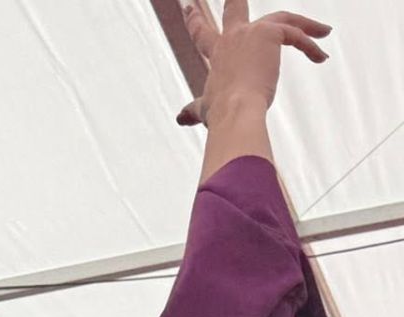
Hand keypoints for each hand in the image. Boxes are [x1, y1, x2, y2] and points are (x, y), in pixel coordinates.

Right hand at [177, 1, 329, 125]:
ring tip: (323, 31)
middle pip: (236, 8)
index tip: (189, 7)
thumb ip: (193, 110)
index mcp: (215, 55)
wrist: (235, 111)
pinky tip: (321, 56)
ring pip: (283, 19)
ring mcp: (249, 32)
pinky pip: (296, 35)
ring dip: (305, 24)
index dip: (194, 21)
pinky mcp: (269, 33)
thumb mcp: (204, 108)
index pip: (203, 34)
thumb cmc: (220, 112)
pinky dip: (311, 46)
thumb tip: (180, 119)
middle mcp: (230, 38)